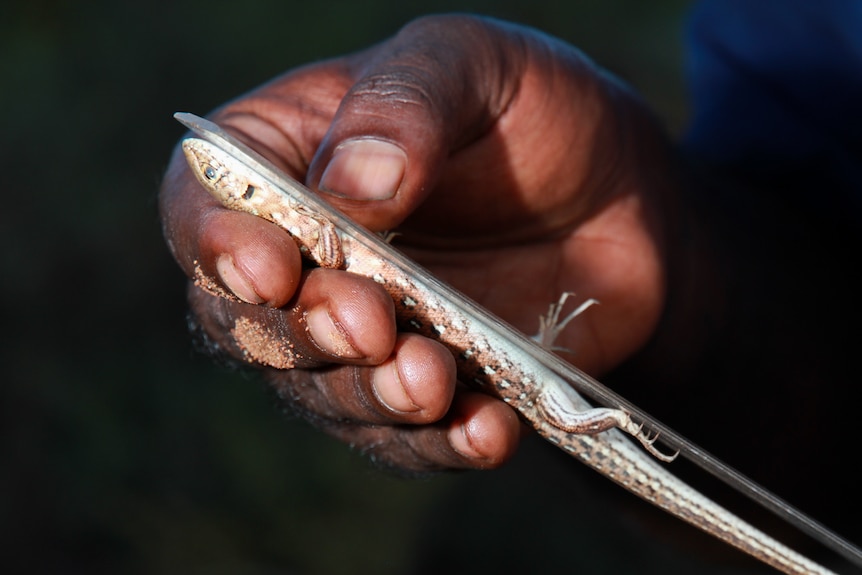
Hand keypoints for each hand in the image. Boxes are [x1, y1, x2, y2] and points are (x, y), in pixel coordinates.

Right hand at [160, 15, 678, 472]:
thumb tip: (351, 186)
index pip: (204, 207)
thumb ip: (404, 107)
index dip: (218, 246)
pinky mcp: (431, 388)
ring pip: (327, 392)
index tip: (271, 268)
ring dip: (371, 396)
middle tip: (369, 323)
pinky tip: (486, 430)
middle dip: (303, 333)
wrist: (617, 189)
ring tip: (431, 380)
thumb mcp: (468, 65)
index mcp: (283, 161)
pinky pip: (414, 437)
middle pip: (250, 321)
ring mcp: (365, 333)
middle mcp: (306, 260)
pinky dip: (443, 443)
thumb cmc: (524, 108)